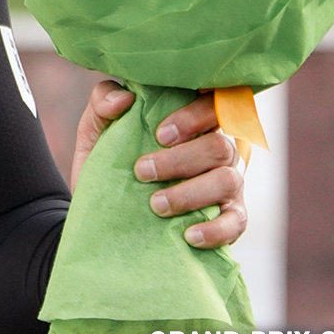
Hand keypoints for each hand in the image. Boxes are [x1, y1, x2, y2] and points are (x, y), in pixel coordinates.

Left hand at [69, 81, 247, 249]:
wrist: (102, 208)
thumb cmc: (110, 158)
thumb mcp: (97, 127)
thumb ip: (103, 102)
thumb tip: (124, 98)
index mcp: (193, 122)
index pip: (212, 106)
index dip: (193, 117)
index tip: (160, 135)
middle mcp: (217, 149)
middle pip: (220, 146)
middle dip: (180, 160)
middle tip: (142, 172)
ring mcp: (227, 184)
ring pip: (227, 180)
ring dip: (191, 193)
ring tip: (155, 205)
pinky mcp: (229, 218)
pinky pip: (236, 223)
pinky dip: (216, 230)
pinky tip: (189, 235)